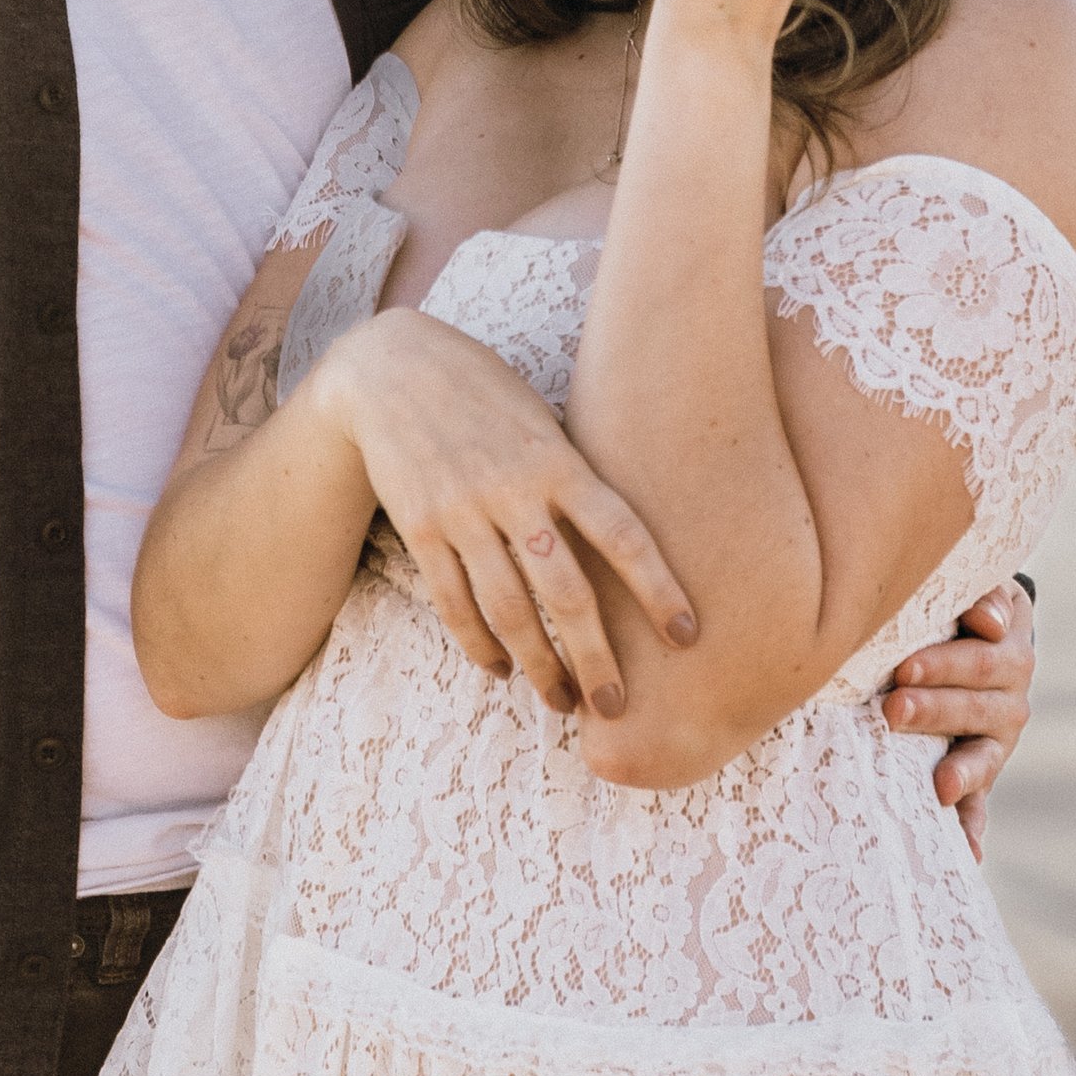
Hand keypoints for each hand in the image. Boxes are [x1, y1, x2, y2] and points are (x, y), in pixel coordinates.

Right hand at [319, 308, 697, 719]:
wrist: (389, 368)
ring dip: (538, 667)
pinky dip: (479, 645)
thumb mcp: (540, 419)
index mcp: (557, 460)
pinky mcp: (420, 529)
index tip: (685, 634)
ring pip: (507, 611)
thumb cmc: (484, 391)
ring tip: (560, 703)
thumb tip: (619, 541)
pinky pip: (454, 603)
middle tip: (616, 707)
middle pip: (564, 592)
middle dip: (594, 658)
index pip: (620, 533)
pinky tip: (501, 669)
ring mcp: (462, 513)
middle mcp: (512, 490)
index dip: (656, 586)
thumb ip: (572, 476)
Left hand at [878, 586, 1033, 860]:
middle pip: (977, 704)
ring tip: (937, 783)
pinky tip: (970, 852)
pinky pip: (980, 805)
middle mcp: (1011, 697)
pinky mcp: (982, 774)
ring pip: (985, 756)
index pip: (984, 655)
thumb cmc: (956, 608)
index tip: (905, 667)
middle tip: (892, 708)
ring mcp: (997, 741)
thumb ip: (981, 596)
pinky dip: (974, 828)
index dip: (946, 662)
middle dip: (935, 709)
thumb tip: (988, 618)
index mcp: (1008, 648)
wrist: (973, 638)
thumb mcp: (972, 590)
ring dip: (961, 770)